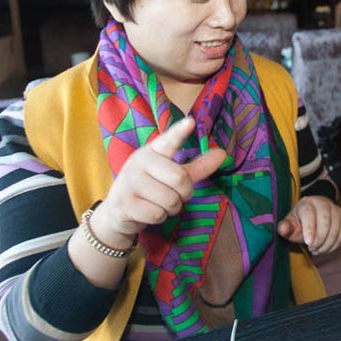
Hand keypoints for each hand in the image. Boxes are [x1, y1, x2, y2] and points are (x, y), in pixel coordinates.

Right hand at [92, 117, 225, 247]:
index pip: (169, 140)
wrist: (117, 212)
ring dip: (172, 208)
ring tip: (158, 203)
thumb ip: (197, 166)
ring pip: (171, 200)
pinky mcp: (125, 202)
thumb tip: (222, 153)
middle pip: (180, 179)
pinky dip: (159, 218)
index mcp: (153, 150)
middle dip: (185, 193)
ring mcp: (129, 181)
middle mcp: (139, 161)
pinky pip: (158, 214)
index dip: (180, 132)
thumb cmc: (151, 188)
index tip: (191, 122)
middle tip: (175, 194)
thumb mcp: (172, 174)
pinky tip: (147, 212)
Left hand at [276, 195, 340, 254]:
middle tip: (311, 248)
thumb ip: (285, 228)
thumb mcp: (290, 225)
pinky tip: (325, 248)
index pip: (309, 214)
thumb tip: (283, 228)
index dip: (310, 229)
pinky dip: (334, 244)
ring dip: (326, 244)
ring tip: (316, 249)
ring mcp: (335, 209)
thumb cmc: (299, 223)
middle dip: (319, 239)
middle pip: (325, 221)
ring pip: (335, 228)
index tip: (308, 243)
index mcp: (307, 203)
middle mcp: (323, 202)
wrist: (312, 217)